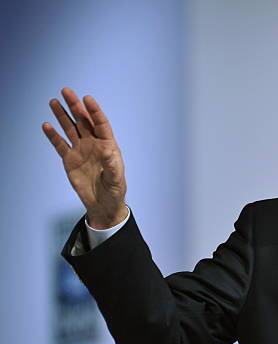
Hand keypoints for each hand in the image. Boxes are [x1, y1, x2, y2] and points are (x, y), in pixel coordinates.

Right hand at [43, 87, 127, 228]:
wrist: (103, 204)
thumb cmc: (114, 190)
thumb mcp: (116, 179)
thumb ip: (111, 165)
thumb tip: (107, 151)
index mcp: (108, 145)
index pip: (101, 124)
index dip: (94, 111)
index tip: (87, 98)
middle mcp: (94, 144)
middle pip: (83, 122)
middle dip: (75, 106)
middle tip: (66, 91)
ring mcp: (81, 151)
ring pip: (70, 129)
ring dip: (62, 116)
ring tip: (53, 102)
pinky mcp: (70, 160)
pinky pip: (60, 145)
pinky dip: (53, 136)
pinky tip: (46, 125)